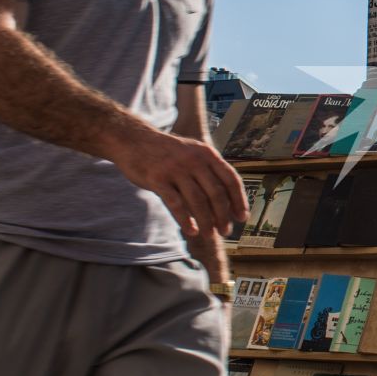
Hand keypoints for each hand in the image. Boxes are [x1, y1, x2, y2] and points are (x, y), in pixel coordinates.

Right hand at [112, 128, 249, 238]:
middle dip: (223, 215)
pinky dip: (185, 220)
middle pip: (216, 193)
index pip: (231, 179)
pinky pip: (175, 204)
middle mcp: (194, 160)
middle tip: (226, 231)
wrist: (133, 139)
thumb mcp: (193, 153)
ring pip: (198, 201)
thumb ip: (209, 172)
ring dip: (206, 222)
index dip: (239, 200)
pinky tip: (191, 231)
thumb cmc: (167, 153)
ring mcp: (175, 169)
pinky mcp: (157, 179)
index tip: (242, 218)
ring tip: (209, 235)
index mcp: (207, 154)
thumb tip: (227, 202)